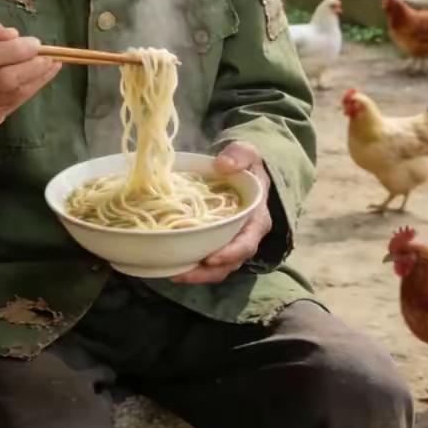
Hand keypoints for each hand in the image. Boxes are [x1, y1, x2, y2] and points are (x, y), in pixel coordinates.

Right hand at [0, 21, 59, 151]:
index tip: (34, 42)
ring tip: (52, 63)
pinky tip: (43, 76)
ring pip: (12, 93)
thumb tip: (13, 35)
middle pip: (1, 79)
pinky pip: (15, 103)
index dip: (13, 50)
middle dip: (30, 65)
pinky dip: (33, 88)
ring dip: (37, 77)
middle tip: (47, 54)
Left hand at [172, 141, 271, 284]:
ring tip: (172, 274)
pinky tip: (171, 265)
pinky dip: (192, 265)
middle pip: (230, 262)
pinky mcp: (218, 242)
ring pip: (218, 268)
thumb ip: (239, 155)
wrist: (244, 170)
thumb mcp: (247, 153)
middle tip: (181, 273)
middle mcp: (246, 236)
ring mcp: (232, 242)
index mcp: (256, 218)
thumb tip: (223, 165)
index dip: (230, 253)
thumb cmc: (246, 164)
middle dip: (207, 272)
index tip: (210, 258)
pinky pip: (208, 260)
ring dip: (197, 274)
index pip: (247, 243)